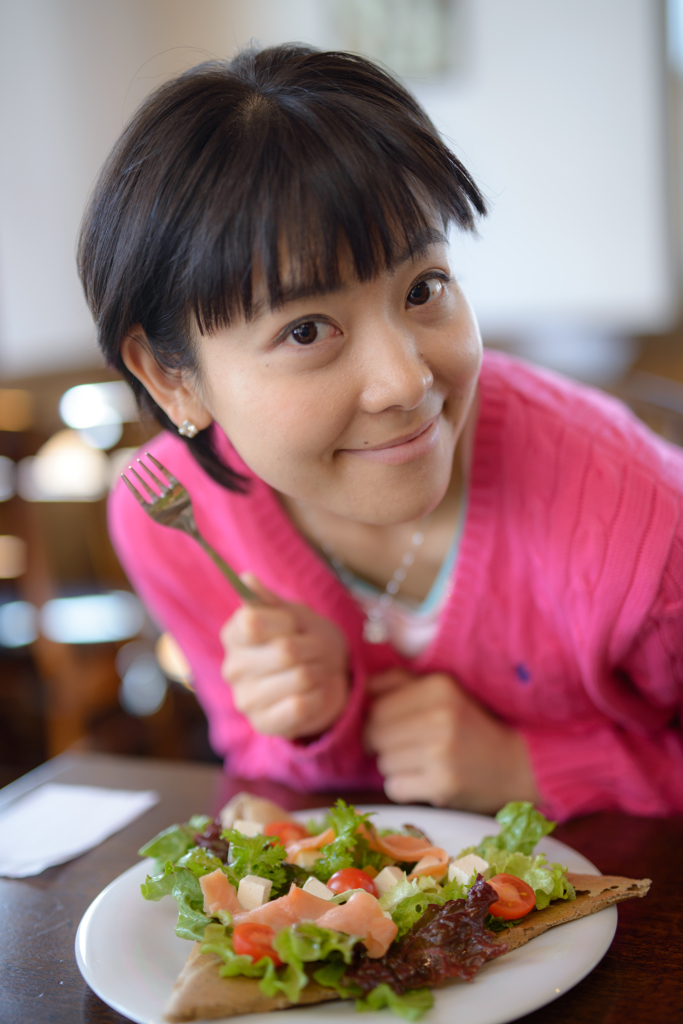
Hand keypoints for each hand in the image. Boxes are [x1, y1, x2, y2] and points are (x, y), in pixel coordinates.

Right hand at [220, 574, 348, 739]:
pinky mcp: (264, 724)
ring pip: (300, 677)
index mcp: (234, 635)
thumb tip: (245, 579)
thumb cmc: (307, 639)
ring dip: (320, 671)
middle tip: (315, 649)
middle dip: (313, 647)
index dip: (284, 621)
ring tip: (316, 670)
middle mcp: (232, 668)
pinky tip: (313, 693)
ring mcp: (245, 699)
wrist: (328, 675)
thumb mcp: (294, 614)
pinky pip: (302, 705)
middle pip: (285, 651)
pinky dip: (318, 695)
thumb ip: (270, 600)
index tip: (294, 624)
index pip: (253, 621)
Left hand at [364, 669, 538, 811]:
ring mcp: (440, 751)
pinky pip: (394, 787)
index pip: (375, 703)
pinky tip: (426, 781)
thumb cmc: (471, 726)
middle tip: (407, 748)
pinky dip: (404, 787)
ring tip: (423, 763)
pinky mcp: (442, 784)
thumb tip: (361, 688)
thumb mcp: (444, 691)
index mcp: (439, 686)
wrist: (518, 764)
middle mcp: (439, 715)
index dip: (376, 718)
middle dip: (382, 744)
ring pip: (383, 762)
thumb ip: (401, 683)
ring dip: (395, 766)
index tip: (393, 727)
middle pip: (374, 733)